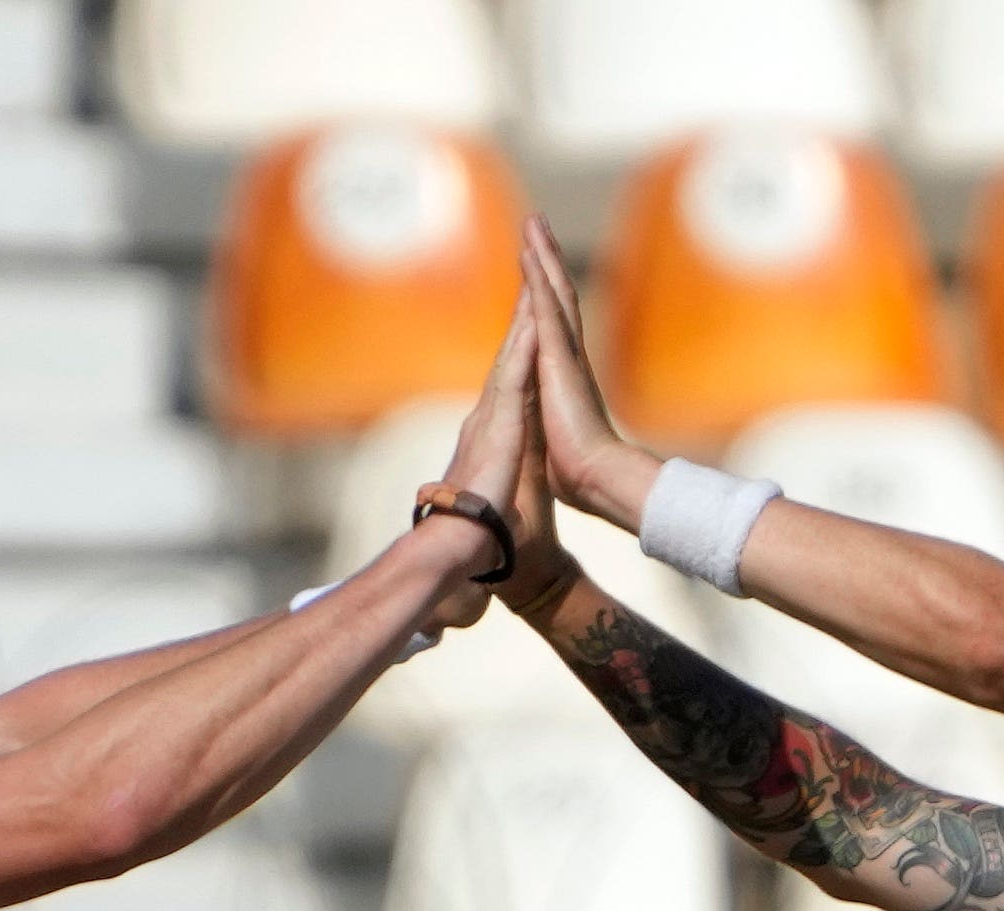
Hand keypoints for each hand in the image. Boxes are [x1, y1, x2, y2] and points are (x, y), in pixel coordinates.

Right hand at [420, 290, 541, 633]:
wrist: (468, 551)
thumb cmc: (486, 535)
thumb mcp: (502, 499)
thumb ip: (499, 485)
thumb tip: (495, 492)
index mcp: (493, 433)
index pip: (512, 380)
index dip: (522, 344)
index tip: (534, 311)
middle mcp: (488, 418)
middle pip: (509, 356)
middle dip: (521, 312)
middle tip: (531, 267)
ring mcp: (492, 418)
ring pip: (511, 356)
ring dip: (523, 315)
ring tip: (534, 274)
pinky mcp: (499, 426)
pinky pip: (514, 377)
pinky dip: (523, 347)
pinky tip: (534, 318)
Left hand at [517, 214, 670, 533]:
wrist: (596, 477)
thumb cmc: (578, 473)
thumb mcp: (554, 444)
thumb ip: (553, 433)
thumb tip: (554, 447)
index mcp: (564, 377)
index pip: (552, 326)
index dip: (545, 294)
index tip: (538, 267)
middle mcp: (568, 358)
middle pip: (556, 297)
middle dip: (546, 260)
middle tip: (537, 226)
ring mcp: (565, 355)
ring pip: (554, 293)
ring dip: (543, 256)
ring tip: (533, 223)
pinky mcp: (559, 358)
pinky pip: (546, 308)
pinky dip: (539, 278)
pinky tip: (531, 253)